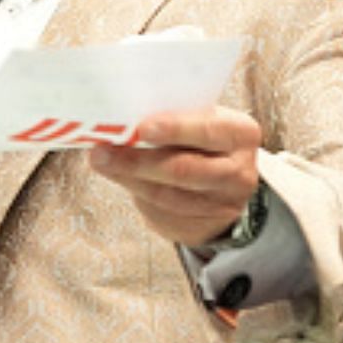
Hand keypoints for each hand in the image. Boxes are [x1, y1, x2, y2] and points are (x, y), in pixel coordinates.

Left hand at [90, 107, 261, 247]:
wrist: (225, 181)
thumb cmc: (203, 138)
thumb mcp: (203, 120)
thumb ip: (176, 116)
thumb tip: (126, 115)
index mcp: (241, 134)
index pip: (208, 130)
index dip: (175, 129)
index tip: (142, 127)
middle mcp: (239, 172)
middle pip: (183, 169)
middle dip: (138, 161)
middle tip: (102, 150)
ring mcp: (223, 204)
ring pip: (167, 195)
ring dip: (128, 178)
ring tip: (101, 161)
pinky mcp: (202, 227)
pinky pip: (162, 212)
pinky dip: (136, 193)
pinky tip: (118, 177)